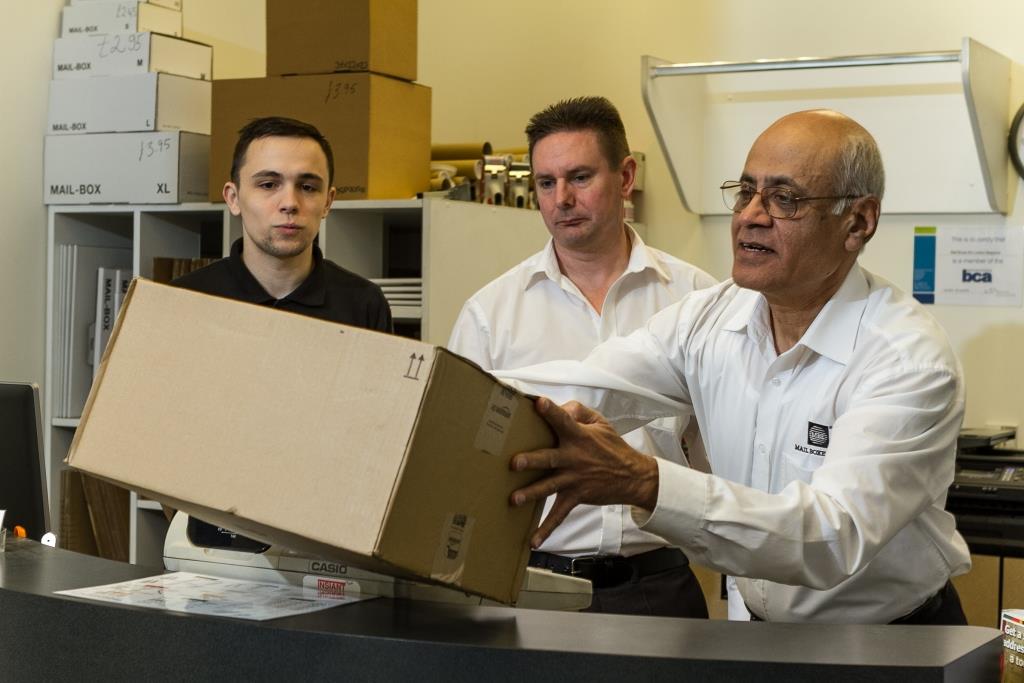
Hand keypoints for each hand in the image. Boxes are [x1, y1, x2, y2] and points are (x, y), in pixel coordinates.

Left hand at [509, 397, 658, 547]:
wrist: (633, 476)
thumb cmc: (611, 446)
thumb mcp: (600, 423)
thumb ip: (578, 411)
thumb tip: (559, 409)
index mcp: (578, 435)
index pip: (564, 420)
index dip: (552, 411)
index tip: (538, 403)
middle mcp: (573, 457)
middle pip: (549, 458)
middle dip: (532, 460)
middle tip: (514, 463)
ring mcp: (573, 479)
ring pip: (549, 486)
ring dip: (532, 493)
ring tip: (514, 499)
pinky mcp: (576, 496)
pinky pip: (559, 515)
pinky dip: (546, 529)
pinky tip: (533, 541)